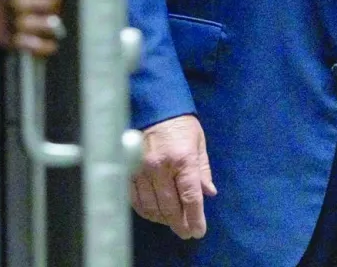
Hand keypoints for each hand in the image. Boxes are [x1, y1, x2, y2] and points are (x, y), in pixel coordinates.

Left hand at [0, 0, 63, 55]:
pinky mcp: (44, 44)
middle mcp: (55, 3)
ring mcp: (51, 25)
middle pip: (50, 4)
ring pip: (46, 26)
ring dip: (22, 24)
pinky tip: (17, 37)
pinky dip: (29, 43)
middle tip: (9, 3)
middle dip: (22, 3)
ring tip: (11, 20)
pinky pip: (48, 47)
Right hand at [129, 114, 216, 239]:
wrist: (151, 104)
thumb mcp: (198, 143)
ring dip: (162, 219)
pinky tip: (154, 212)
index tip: (198, 231)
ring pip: (151, 207)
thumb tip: (209, 193)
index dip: (195, 219)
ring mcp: (141, 170)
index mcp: (182, 160)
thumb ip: (203, 170)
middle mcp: (160, 167)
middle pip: (170, 207)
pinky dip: (145, 210)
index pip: (190, 198)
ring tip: (171, 221)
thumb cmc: (179, 123)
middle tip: (186, 232)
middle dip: (180, 224)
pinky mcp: (128, 170)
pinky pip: (135, 199)